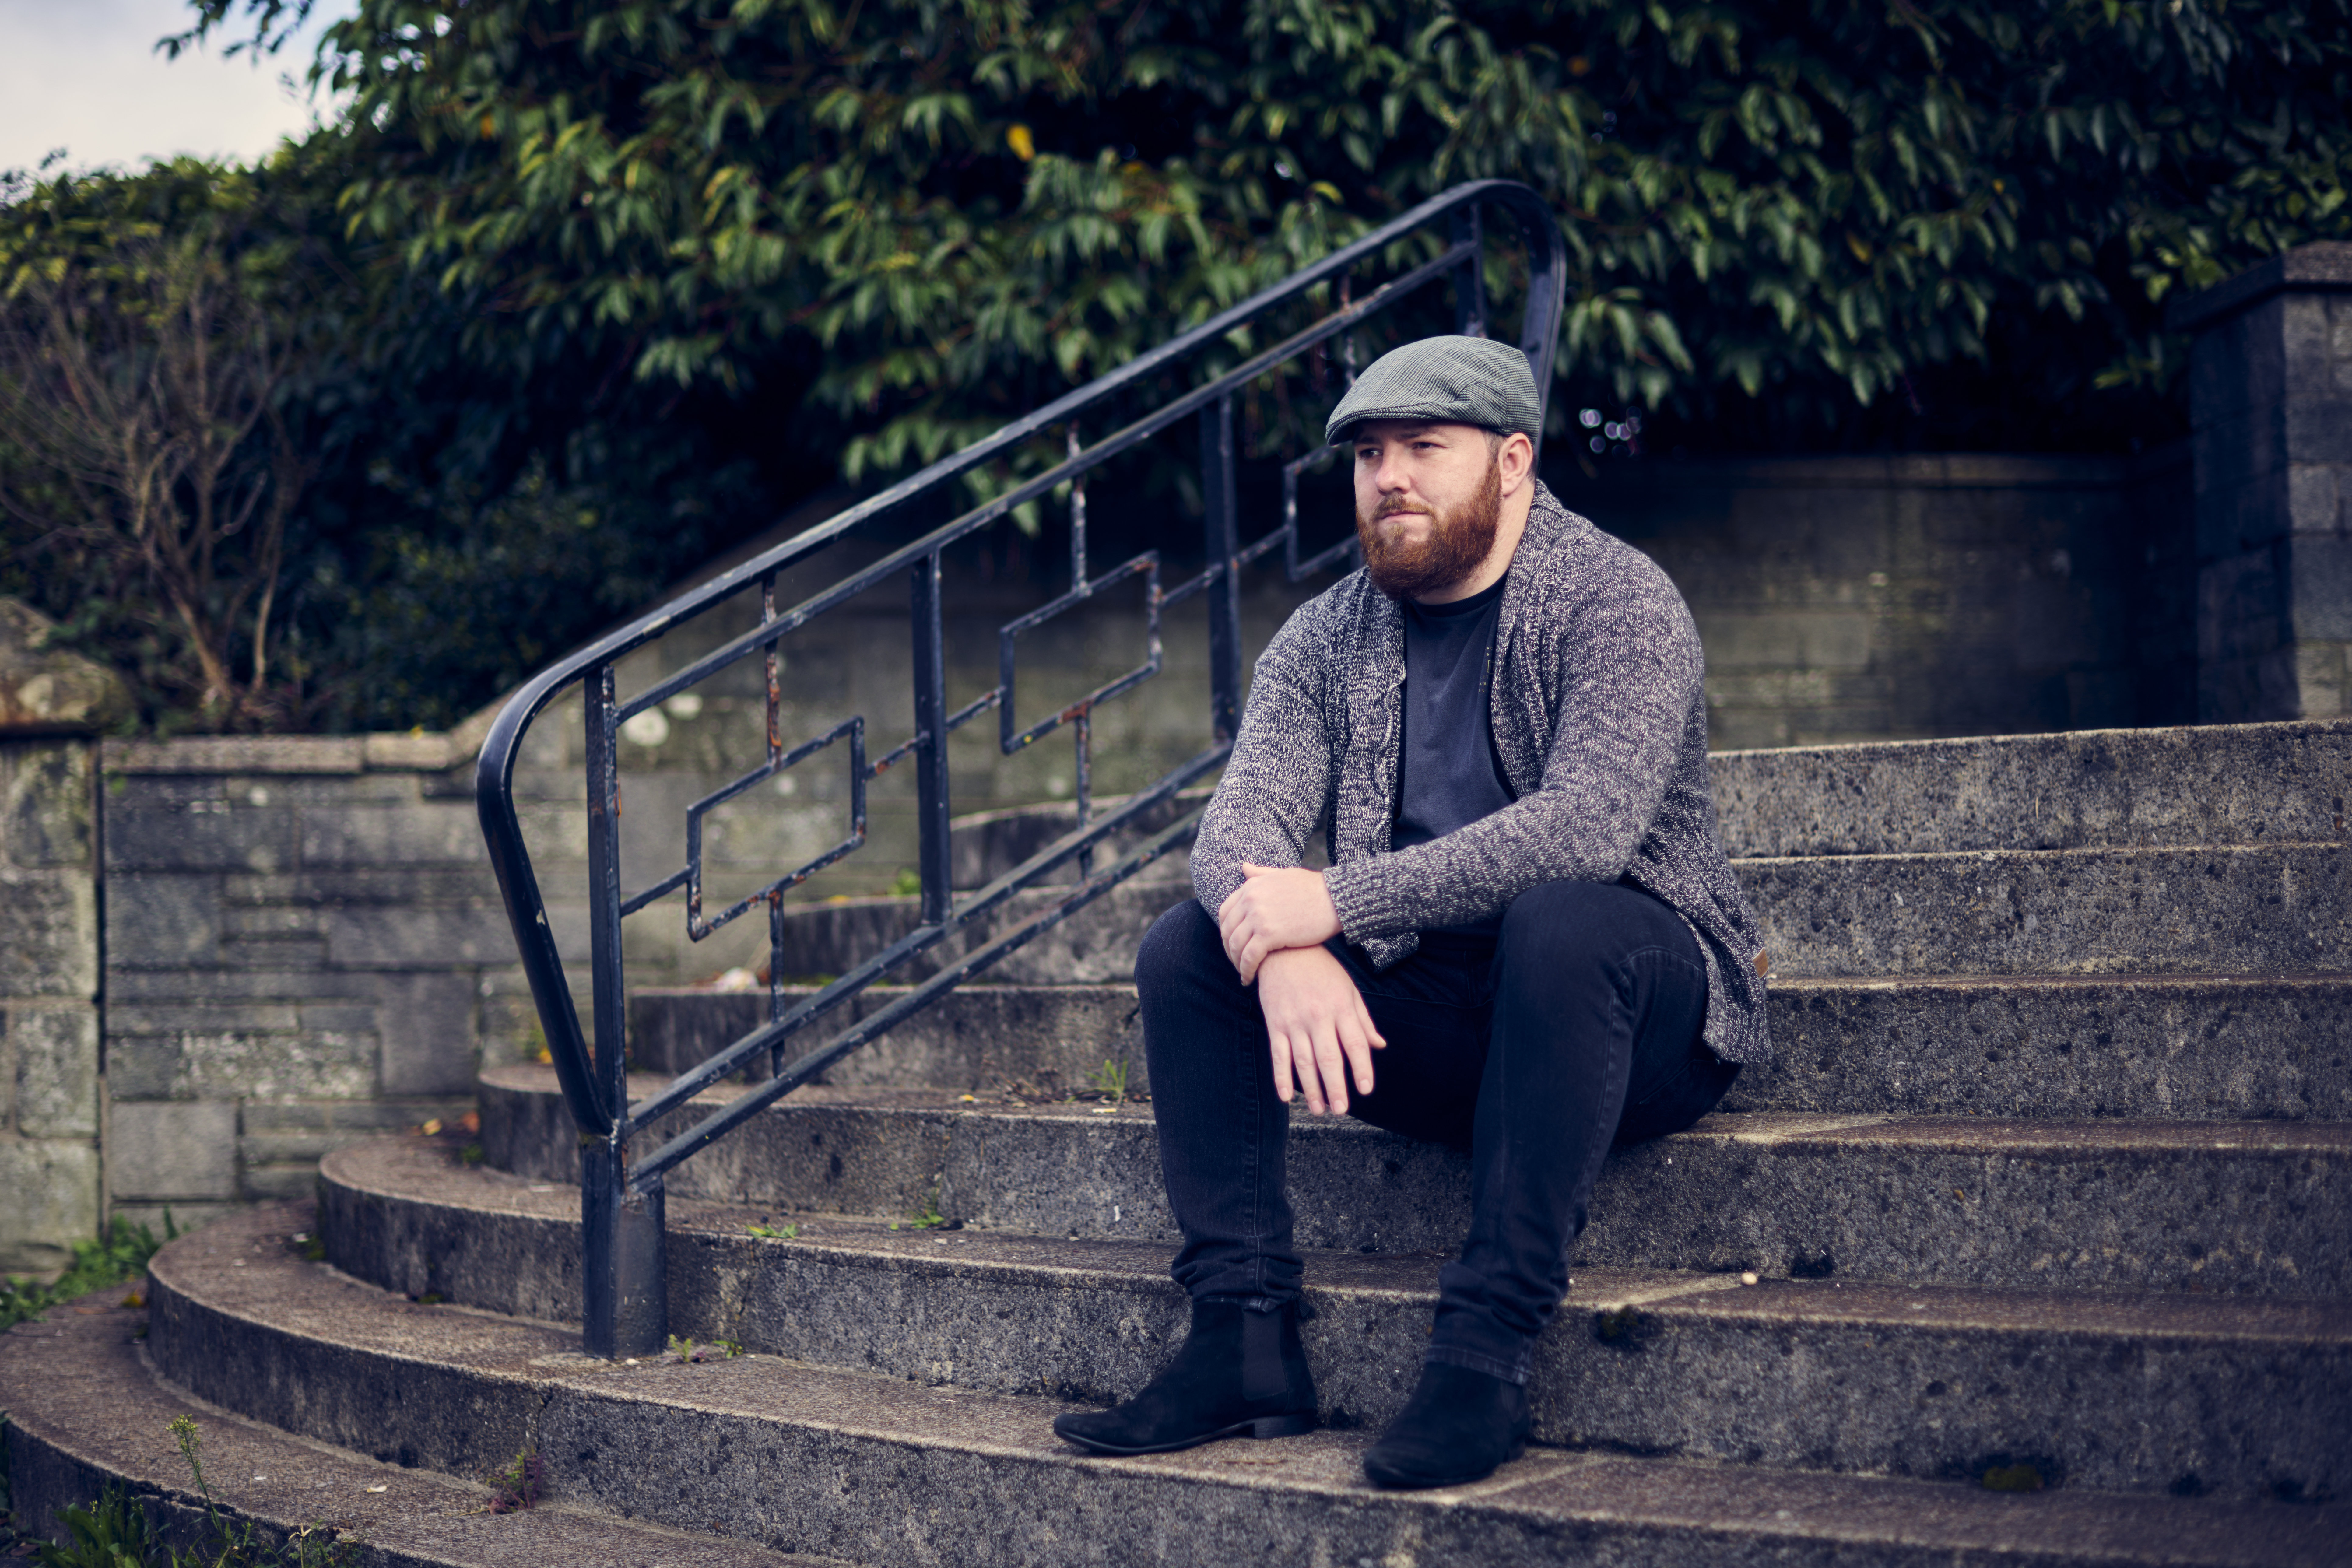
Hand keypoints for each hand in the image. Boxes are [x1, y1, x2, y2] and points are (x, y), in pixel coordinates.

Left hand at [1217, 862, 1341, 984]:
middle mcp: (1250, 900)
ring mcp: (1259, 917)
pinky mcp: (1270, 934)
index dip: (1226, 931)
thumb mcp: (1282, 875)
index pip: (1225, 912)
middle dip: (1229, 950)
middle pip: (1228, 931)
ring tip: (1244, 974)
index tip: (1232, 944)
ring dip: (1237, 963)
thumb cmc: (1313, 888)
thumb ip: (1260, 874)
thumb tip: (1243, 867)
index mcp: (1252, 886)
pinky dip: (1246, 970)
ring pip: (1236, 946)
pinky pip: (1249, 957)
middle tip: (1237, 963)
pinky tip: (1250, 979)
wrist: (1336, 898)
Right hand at [1255, 945, 1385, 1115]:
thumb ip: (1362, 1020)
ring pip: (1304, 1061)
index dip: (1362, 1068)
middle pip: (1329, 1058)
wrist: (1284, 949)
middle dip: (1336, 1087)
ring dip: (1312, 1089)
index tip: (1366, 1089)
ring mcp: (1294, 1021)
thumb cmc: (1322, 970)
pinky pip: (1278, 1054)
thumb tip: (1379, 1046)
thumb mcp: (1348, 989)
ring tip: (1321, 1109)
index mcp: (1341, 1007)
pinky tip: (1287, 1097)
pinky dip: (1281, 1077)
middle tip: (1341, 1110)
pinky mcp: (1275, 1023)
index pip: (1355, 1043)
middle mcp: (1318, 1016)